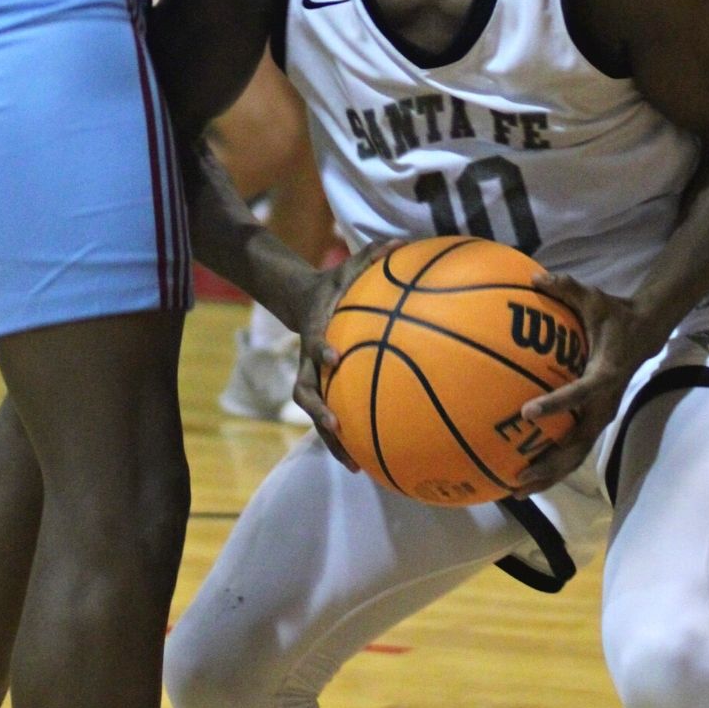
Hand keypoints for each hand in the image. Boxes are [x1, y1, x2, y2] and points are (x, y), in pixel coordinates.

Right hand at [292, 241, 403, 467]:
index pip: (314, 342)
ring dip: (331, 440)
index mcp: (316, 330)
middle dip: (319, 411)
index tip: (335, 359)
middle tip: (336, 426)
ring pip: (315, 414)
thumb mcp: (350, 266)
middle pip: (305, 391)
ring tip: (355, 464)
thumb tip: (404, 243)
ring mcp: (314, 379)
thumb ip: (375, 256)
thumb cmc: (336, 284)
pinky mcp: (325, 391)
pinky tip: (370, 462)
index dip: (321, 350)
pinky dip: (347, 441)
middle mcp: (310, 361)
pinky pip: (333, 418)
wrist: (304, 300)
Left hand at [510, 273, 659, 495]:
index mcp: (604, 375)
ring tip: (516, 489)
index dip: (555, 404)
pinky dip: (552, 462)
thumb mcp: (593, 297)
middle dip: (549, 463)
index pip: (579, 393)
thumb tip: (534, 278)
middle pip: (577, 444)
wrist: (644, 333)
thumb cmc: (614, 315)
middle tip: (517, 476)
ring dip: (549, 473)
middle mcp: (604, 404)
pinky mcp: (595, 419)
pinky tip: (525, 471)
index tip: (526, 412)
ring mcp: (600, 416)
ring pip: (575, 455)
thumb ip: (565, 287)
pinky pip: (573, 447)